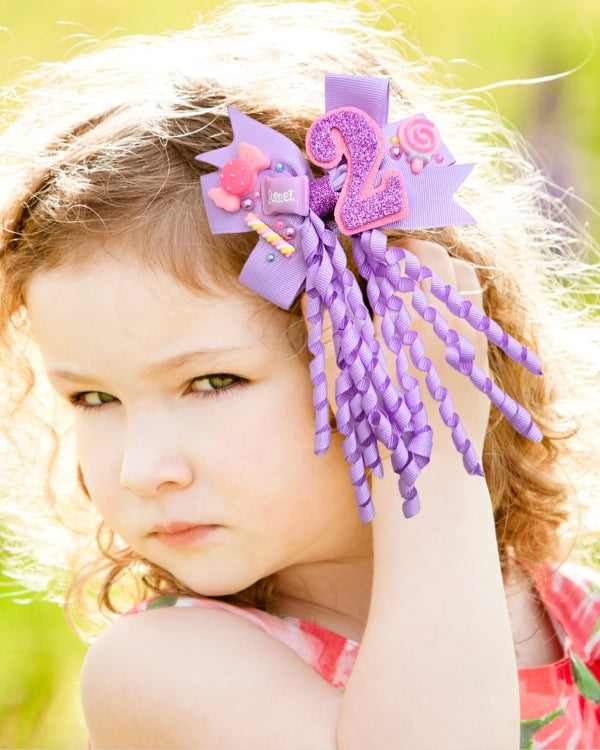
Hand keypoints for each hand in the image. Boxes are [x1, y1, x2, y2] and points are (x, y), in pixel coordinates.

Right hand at [303, 237, 490, 475]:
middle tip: (386, 268)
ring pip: (462, 277)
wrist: (429, 462)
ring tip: (410, 288)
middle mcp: (447, 316)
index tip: (367, 254)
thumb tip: (314, 284)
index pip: (406, 255)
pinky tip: (429, 317)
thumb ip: (326, 323)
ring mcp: (470, 333)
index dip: (384, 247)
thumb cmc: (380, 419)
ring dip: (436, 272)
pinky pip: (473, 306)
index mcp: (412, 314)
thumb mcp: (344, 370)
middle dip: (411, 254)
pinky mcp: (480, 352)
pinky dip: (452, 297)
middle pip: (438, 257)